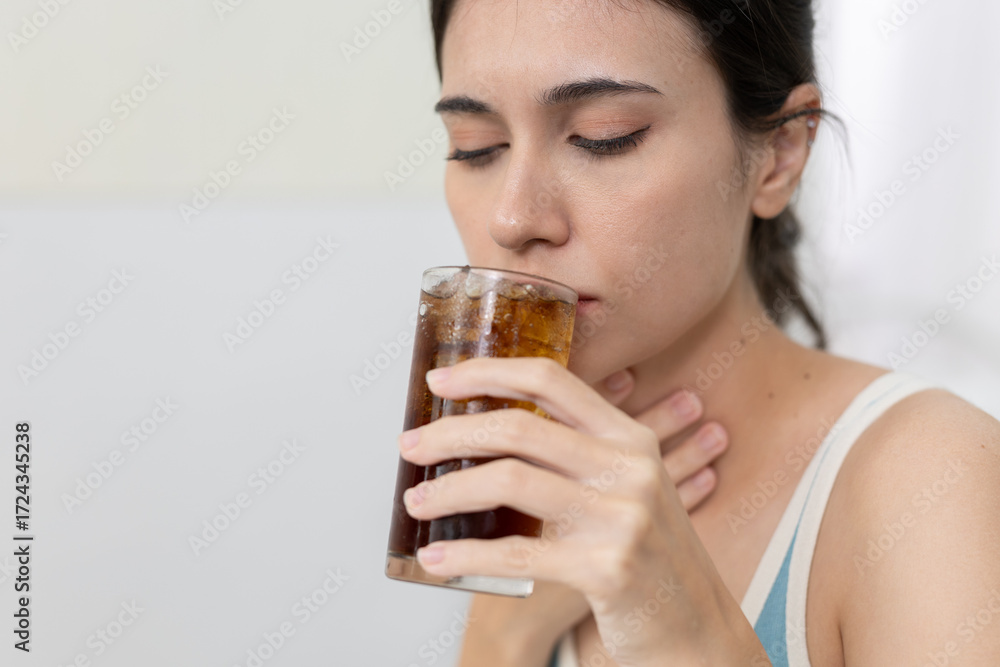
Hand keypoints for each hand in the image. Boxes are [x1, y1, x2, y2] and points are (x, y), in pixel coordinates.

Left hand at [399, 357, 748, 664]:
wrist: (694, 626)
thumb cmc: (645, 552)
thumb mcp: (626, 487)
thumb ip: (576, 452)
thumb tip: (487, 426)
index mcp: (629, 436)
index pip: (550, 379)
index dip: (488, 371)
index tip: (441, 380)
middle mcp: (630, 467)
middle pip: (519, 426)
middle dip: (450, 432)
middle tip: (410, 446)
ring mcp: (622, 517)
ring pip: (510, 481)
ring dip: (448, 490)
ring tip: (416, 501)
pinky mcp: (608, 569)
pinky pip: (517, 553)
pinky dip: (465, 556)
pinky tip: (436, 559)